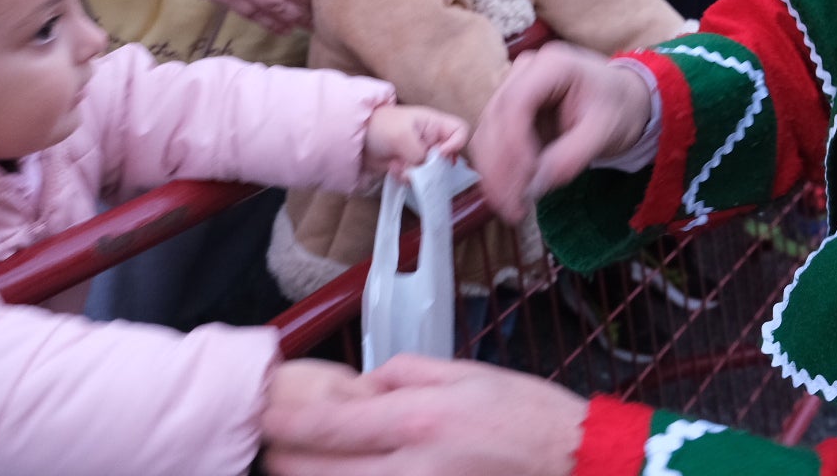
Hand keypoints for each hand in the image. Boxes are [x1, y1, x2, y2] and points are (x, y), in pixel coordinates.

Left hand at [262, 354, 585, 475]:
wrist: (572, 461)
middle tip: (276, 441)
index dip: (282, 422)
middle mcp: (407, 470)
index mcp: (416, 420)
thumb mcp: (464, 371)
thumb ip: (404, 374)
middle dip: (284, 457)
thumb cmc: (525, 414)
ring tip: (308, 460)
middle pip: (315, 474)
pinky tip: (345, 474)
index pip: (325, 426)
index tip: (264, 413)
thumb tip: (362, 386)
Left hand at [365, 103, 469, 179]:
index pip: (460, 131)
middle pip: (447, 157)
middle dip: (431, 166)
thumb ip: (419, 152)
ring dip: (415, 173)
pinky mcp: (409, 166)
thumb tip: (425, 170)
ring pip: (431, 172)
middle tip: (416, 166)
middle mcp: (431, 139)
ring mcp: (419, 154)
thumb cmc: (378, 126)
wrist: (353, 138)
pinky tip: (392, 168)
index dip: (455, 144)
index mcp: (434, 124)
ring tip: (399, 166)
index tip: (440, 154)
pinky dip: (405, 177)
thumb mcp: (402, 135)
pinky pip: (416, 178)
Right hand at [471, 42, 651, 222]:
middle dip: (500, 168)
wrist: (621, 101)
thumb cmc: (618, 109)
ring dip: (494, 174)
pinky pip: (492, 143)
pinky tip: (510, 196)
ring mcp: (512, 90)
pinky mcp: (508, 112)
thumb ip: (573, 156)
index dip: (513, 143)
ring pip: (487, 133)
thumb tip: (537, 185)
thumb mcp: (606, 131)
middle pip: (495, 119)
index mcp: (552, 65)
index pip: (516, 102)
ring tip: (513, 209)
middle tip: (513, 209)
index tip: (525, 179)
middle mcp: (525, 73)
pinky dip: (497, 171)